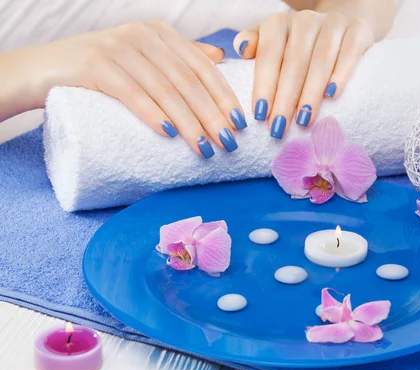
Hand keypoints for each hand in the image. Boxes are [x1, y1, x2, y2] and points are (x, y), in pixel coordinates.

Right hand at [34, 22, 245, 156]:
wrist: (42, 69)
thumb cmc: (99, 70)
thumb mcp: (142, 57)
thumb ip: (178, 55)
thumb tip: (219, 57)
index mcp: (159, 34)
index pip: (202, 66)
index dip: (224, 96)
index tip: (240, 124)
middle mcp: (142, 35)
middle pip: (187, 80)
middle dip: (212, 114)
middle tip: (228, 144)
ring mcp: (118, 47)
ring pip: (164, 88)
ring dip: (189, 121)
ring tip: (204, 148)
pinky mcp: (94, 64)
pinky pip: (131, 91)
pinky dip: (152, 112)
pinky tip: (168, 133)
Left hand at [233, 10, 374, 137]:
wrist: (341, 29)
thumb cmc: (298, 47)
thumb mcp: (273, 44)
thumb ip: (255, 46)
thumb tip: (242, 50)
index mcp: (279, 23)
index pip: (268, 55)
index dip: (263, 85)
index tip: (259, 115)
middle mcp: (305, 20)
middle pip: (294, 62)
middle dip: (285, 98)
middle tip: (279, 127)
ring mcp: (333, 23)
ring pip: (321, 60)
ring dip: (310, 93)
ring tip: (304, 120)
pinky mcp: (358, 31)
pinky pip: (350, 52)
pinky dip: (341, 74)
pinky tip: (332, 95)